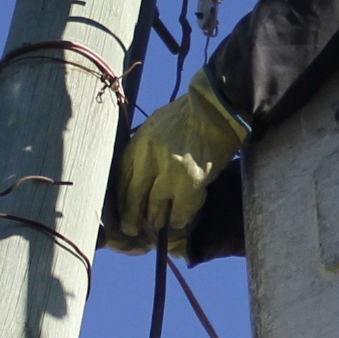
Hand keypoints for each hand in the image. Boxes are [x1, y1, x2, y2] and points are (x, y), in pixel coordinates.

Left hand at [101, 73, 247, 251]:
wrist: (218, 108)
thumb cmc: (189, 116)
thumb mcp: (156, 127)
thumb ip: (144, 150)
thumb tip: (138, 176)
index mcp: (139, 144)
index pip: (121, 179)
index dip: (120, 198)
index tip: (121, 209)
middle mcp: (149, 158)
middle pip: (133, 197)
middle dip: (131, 216)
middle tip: (131, 229)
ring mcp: (169, 171)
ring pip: (154, 208)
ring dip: (156, 220)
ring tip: (158, 224)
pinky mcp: (190, 182)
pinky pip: (179, 211)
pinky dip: (178, 218)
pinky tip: (178, 221)